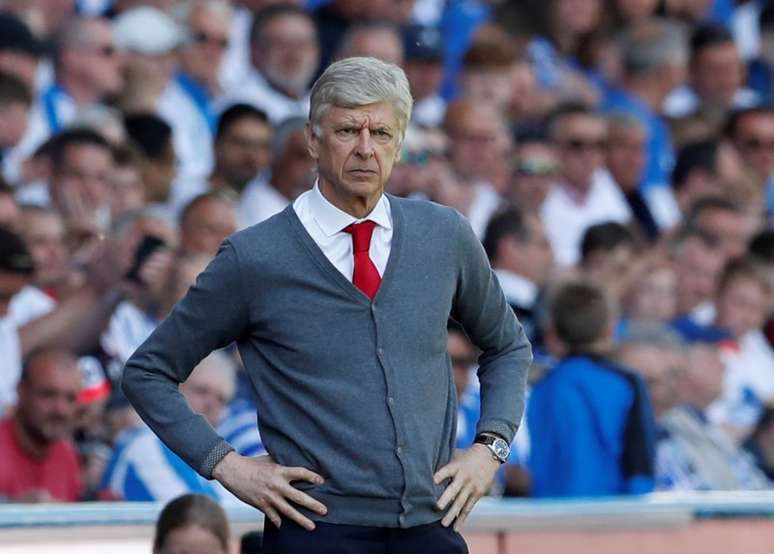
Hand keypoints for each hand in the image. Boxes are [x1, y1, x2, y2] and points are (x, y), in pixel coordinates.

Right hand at [212, 452, 327, 530]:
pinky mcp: (261, 505)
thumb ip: (283, 463)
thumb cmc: (253, 463)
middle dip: (313, 504)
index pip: (301, 473)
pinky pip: (273, 516)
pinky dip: (279, 521)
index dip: (312, 476)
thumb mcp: (270, 459)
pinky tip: (284, 525)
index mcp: (280, 471)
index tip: (322, 481)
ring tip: (312, 526)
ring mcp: (269, 497)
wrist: (233, 471)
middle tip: (324, 510)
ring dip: (301, 519)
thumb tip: (296, 461)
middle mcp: (276, 485)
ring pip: (288, 511)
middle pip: (299, 497)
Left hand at [433, 444, 499, 531]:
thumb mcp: (456, 455)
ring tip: (444, 524)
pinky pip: (469, 507)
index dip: (438, 476)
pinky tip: (456, 527)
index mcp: (456, 466)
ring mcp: (471, 486)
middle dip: (445, 499)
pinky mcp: (478, 493)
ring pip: (461, 502)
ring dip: (452, 514)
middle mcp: (464, 477)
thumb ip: (445, 465)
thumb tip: (426, 473)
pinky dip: (462, 518)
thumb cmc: (466, 456)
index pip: (446, 471)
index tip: (431, 482)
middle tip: (437, 507)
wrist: (488, 456)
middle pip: (454, 489)